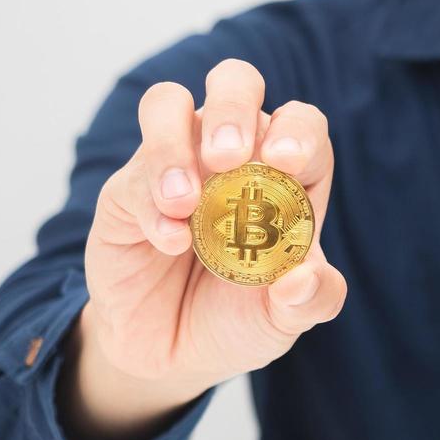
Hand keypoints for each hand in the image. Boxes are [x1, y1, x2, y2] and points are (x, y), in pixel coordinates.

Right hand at [82, 58, 347, 396]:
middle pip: (235, 84)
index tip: (286, 161)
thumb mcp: (286, 319)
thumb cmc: (239, 319)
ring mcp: (177, 164)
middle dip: (232, 108)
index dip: (297, 132)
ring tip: (185, 203)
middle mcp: (233, 155)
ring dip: (175, 143)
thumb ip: (311, 299)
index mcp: (285, 173)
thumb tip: (303, 279)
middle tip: (227, 157)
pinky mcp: (128, 191)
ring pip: (169, 104)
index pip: (299, 123)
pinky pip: (134, 174)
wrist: (172, 355)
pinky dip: (152, 205)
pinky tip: (169, 243)